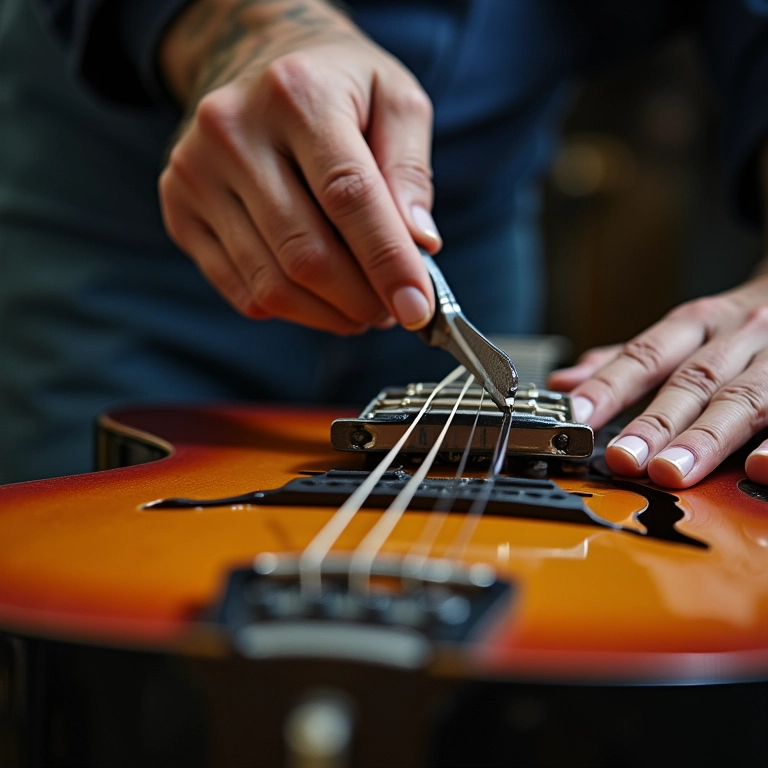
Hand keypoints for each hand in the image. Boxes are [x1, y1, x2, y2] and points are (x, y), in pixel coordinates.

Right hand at [158, 0, 439, 333]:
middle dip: (361, 300)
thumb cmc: (338, 87)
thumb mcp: (394, 99)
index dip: (388, 262)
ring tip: (362, 307)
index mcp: (297, 93)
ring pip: (272, 283)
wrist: (253, 58)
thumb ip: (411, 169)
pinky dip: (291, 310)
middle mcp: (233, 131)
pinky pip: (241, 290)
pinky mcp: (179, 210)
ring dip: (329, 314)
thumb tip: (420, 246)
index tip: (417, 307)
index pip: (349, 197)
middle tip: (392, 309)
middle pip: (306, 253)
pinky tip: (320, 298)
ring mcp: (195, 174)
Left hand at [547, 272, 767, 488]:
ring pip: (743, 398)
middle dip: (655, 422)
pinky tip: (758, 468)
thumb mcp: (684, 332)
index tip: (576, 414)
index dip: (608, 386)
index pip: (644, 355)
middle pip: (693, 380)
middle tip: (624, 458)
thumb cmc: (737, 326)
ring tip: (673, 472)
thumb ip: (626, 362)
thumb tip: (565, 384)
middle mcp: (739, 335)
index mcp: (698, 323)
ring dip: (706, 438)